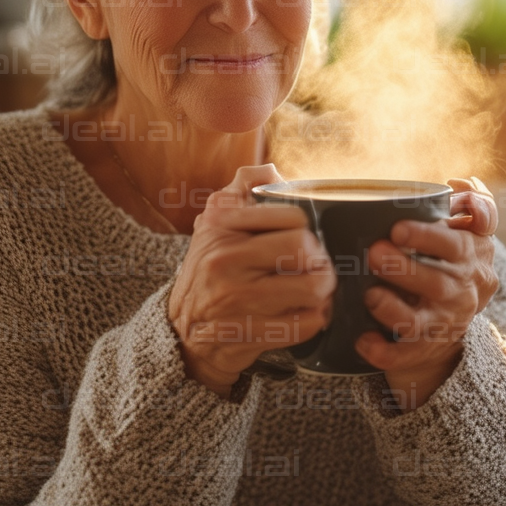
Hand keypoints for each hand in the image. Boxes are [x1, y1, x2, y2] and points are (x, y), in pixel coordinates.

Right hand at [168, 164, 335, 397]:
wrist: (182, 331)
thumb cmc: (210, 271)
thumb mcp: (216, 222)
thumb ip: (243, 187)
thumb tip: (272, 171)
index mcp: (221, 226)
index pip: (292, 217)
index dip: (307, 229)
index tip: (304, 240)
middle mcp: (224, 261)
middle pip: (304, 250)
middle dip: (321, 260)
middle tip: (317, 266)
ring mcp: (234, 300)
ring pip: (311, 288)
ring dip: (323, 291)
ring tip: (315, 290)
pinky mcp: (247, 334)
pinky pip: (305, 323)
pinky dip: (315, 319)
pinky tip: (306, 313)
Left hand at [357, 177, 498, 409]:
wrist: (457, 318)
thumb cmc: (454, 262)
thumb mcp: (471, 232)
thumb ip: (472, 204)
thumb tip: (459, 184)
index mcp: (470, 255)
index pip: (458, 243)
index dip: (430, 236)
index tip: (398, 227)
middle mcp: (460, 289)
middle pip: (436, 281)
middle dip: (403, 268)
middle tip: (374, 252)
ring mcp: (443, 322)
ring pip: (418, 321)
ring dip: (392, 309)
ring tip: (370, 294)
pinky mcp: (424, 349)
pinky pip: (403, 355)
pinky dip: (382, 350)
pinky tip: (363, 339)